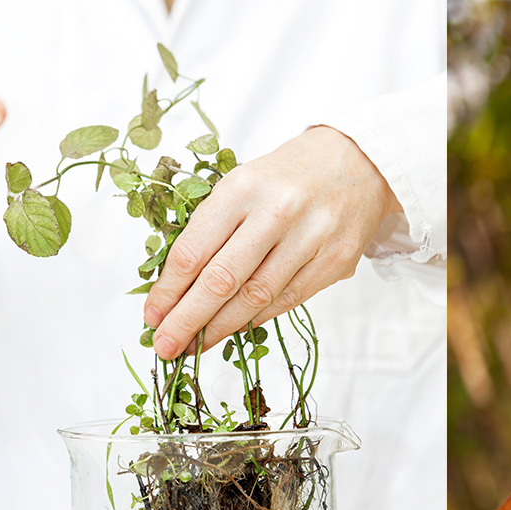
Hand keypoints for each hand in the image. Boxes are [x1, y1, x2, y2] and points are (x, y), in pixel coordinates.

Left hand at [142, 126, 401, 359]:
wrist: (358, 161)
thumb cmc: (288, 176)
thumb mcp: (242, 183)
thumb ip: (212, 227)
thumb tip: (176, 287)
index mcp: (243, 188)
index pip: (194, 251)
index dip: (168, 291)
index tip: (151, 316)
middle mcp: (277, 213)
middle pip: (222, 281)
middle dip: (188, 320)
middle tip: (166, 346)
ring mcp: (311, 239)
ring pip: (256, 298)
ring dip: (221, 328)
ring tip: (196, 346)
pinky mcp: (335, 262)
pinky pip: (287, 300)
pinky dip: (257, 318)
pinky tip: (236, 327)